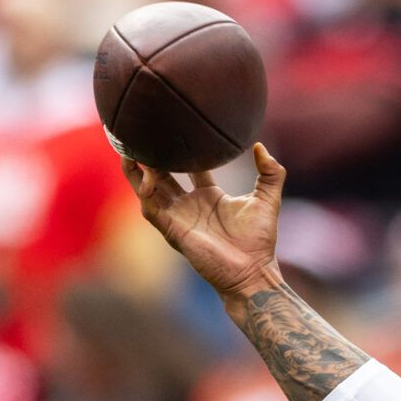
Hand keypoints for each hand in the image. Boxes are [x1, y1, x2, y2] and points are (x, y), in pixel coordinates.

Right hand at [121, 143, 286, 296]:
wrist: (253, 272)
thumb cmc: (260, 241)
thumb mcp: (268, 199)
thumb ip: (271, 172)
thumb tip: (259, 146)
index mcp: (209, 195)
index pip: (189, 166)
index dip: (180, 149)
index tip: (175, 128)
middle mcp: (189, 204)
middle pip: (161, 174)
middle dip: (150, 157)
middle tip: (141, 134)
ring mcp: (178, 217)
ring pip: (148, 189)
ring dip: (138, 170)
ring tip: (129, 149)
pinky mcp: (172, 230)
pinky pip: (150, 208)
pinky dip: (145, 192)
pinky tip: (147, 177)